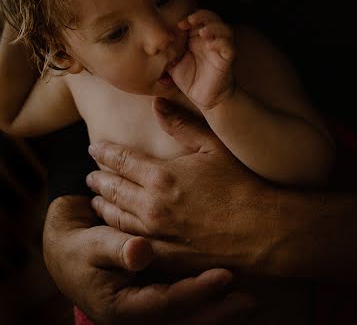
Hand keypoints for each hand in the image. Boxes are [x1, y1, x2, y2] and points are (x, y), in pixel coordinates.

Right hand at [44, 195, 254, 324]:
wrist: (67, 249)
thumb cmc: (78, 248)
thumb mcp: (92, 247)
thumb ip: (116, 249)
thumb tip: (140, 252)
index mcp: (122, 307)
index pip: (167, 304)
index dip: (196, 292)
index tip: (225, 277)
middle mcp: (139, 314)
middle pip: (184, 321)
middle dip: (218, 312)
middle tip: (250, 301)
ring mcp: (148, 308)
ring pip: (188, 318)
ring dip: (217, 310)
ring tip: (249, 301)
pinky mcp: (154, 296)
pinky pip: (184, 305)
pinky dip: (205, 298)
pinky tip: (228, 289)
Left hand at [86, 100, 273, 276]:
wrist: (264, 230)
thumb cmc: (242, 183)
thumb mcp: (213, 145)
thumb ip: (181, 123)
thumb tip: (156, 103)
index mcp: (161, 176)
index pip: (121, 160)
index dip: (105, 153)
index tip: (94, 148)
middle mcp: (152, 206)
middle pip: (113, 190)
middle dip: (98, 180)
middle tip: (89, 175)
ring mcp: (157, 235)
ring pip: (116, 218)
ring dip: (102, 206)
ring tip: (95, 199)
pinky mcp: (166, 257)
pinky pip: (131, 245)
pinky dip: (117, 234)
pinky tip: (114, 229)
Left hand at [170, 10, 234, 109]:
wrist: (204, 98)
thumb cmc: (190, 80)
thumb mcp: (173, 63)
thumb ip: (167, 52)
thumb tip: (154, 44)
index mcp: (197, 38)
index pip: (198, 19)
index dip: (190, 17)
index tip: (178, 24)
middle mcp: (210, 40)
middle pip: (213, 18)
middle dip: (202, 15)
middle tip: (190, 20)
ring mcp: (220, 49)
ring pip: (225, 29)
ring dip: (214, 26)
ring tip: (202, 32)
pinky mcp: (227, 59)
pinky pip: (228, 46)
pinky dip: (220, 42)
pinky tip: (209, 45)